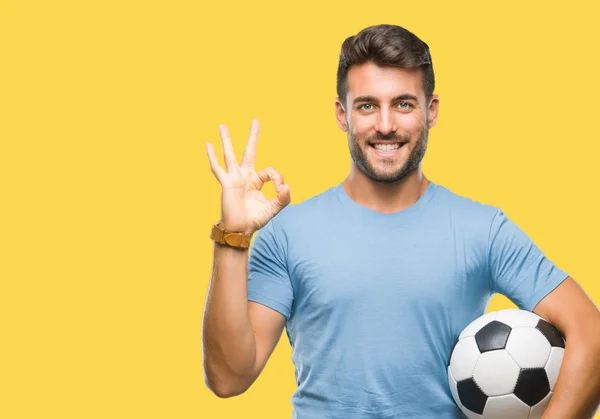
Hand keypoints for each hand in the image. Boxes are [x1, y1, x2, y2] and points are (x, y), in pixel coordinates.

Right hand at [206, 119, 290, 233]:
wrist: (240, 230)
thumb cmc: (254, 219)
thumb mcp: (274, 208)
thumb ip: (283, 198)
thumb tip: (287, 186)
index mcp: (256, 181)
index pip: (270, 171)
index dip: (278, 178)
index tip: (280, 189)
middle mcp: (244, 176)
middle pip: (249, 151)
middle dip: (253, 136)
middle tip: (256, 120)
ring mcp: (234, 178)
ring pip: (230, 155)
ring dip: (226, 140)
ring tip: (222, 125)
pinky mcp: (226, 184)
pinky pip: (218, 168)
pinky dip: (212, 156)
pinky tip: (208, 144)